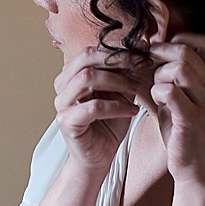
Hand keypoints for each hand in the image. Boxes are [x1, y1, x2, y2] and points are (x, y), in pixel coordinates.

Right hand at [52, 46, 153, 173]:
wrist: (99, 158)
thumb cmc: (108, 125)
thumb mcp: (120, 94)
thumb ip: (125, 74)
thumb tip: (142, 47)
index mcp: (71, 75)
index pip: (90, 51)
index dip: (116, 49)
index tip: (142, 51)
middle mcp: (62, 86)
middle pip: (85, 59)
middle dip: (116, 60)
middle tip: (140, 66)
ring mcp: (62, 104)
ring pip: (87, 79)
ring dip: (118, 81)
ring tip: (138, 89)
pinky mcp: (67, 122)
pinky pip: (93, 107)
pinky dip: (116, 106)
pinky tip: (132, 110)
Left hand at [148, 32, 204, 184]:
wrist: (197, 172)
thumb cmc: (184, 135)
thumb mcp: (178, 102)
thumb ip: (166, 79)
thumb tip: (140, 55)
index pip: (203, 41)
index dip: (178, 38)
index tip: (159, 51)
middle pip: (185, 51)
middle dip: (160, 54)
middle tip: (148, 67)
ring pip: (179, 68)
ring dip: (158, 74)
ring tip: (155, 89)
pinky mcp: (193, 119)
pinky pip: (170, 91)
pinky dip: (156, 91)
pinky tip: (156, 102)